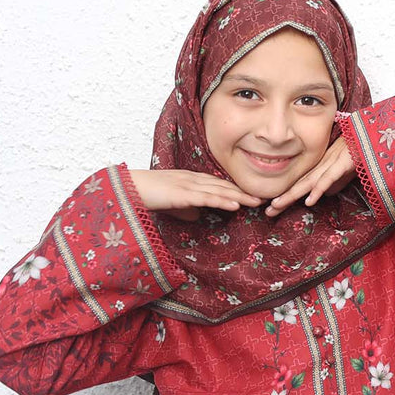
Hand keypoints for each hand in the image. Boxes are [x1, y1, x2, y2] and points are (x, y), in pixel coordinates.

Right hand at [131, 169, 262, 221]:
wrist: (130, 189)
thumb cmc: (148, 196)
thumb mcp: (173, 204)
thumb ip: (187, 208)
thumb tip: (199, 215)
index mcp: (191, 180)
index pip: (218, 185)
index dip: (236, 190)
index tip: (252, 195)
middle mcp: (194, 179)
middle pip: (224, 186)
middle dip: (244, 192)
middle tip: (264, 197)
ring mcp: (189, 185)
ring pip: (220, 191)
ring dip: (240, 196)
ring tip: (257, 201)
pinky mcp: (183, 194)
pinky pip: (207, 197)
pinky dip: (223, 200)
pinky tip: (236, 205)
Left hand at [264, 137, 356, 216]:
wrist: (373, 135)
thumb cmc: (360, 150)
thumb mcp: (345, 172)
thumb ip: (335, 183)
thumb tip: (324, 195)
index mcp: (322, 168)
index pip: (301, 184)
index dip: (287, 196)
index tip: (272, 208)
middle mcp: (323, 166)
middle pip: (299, 184)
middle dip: (283, 199)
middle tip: (267, 211)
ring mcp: (332, 164)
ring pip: (309, 182)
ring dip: (292, 195)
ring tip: (277, 205)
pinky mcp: (344, 163)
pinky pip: (329, 178)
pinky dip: (318, 189)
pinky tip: (309, 201)